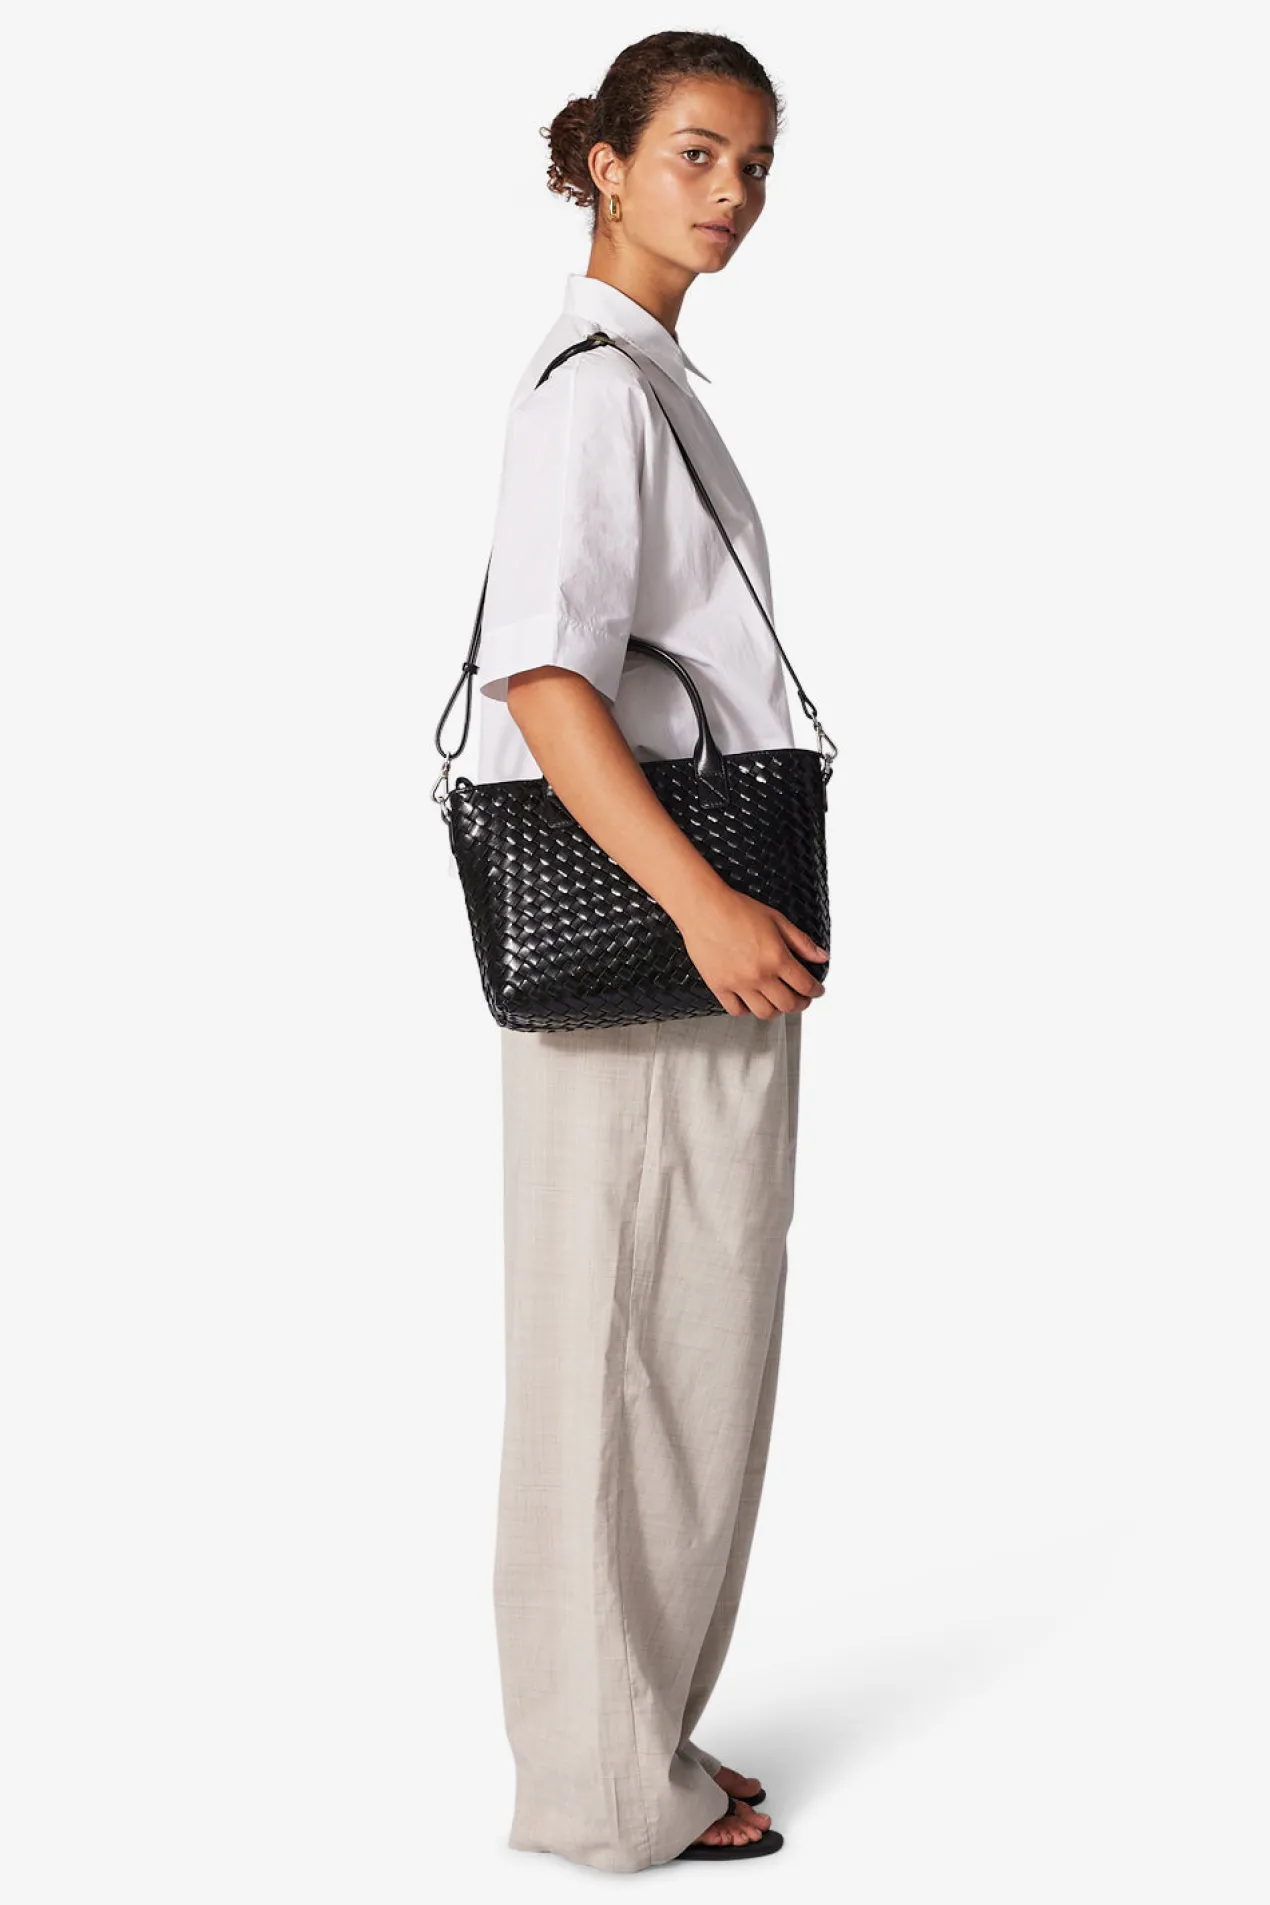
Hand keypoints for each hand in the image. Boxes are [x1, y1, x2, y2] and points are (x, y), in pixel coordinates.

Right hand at [675, 884, 827, 1017]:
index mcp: (777, 957)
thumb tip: (821, 956)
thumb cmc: (737, 910)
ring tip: (778, 1001)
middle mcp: (759, 975)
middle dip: (801, 1003)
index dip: (816, 990)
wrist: (704, 908)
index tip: (817, 990)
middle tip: (802, 999)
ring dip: (776, 1010)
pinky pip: (737, 1011)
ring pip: (765, 1013)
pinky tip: (751, 1001)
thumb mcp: (777, 920)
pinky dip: (747, 1010)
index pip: (805, 985)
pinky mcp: (719, 987)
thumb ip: (801, 942)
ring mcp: (738, 984)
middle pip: (788, 1004)